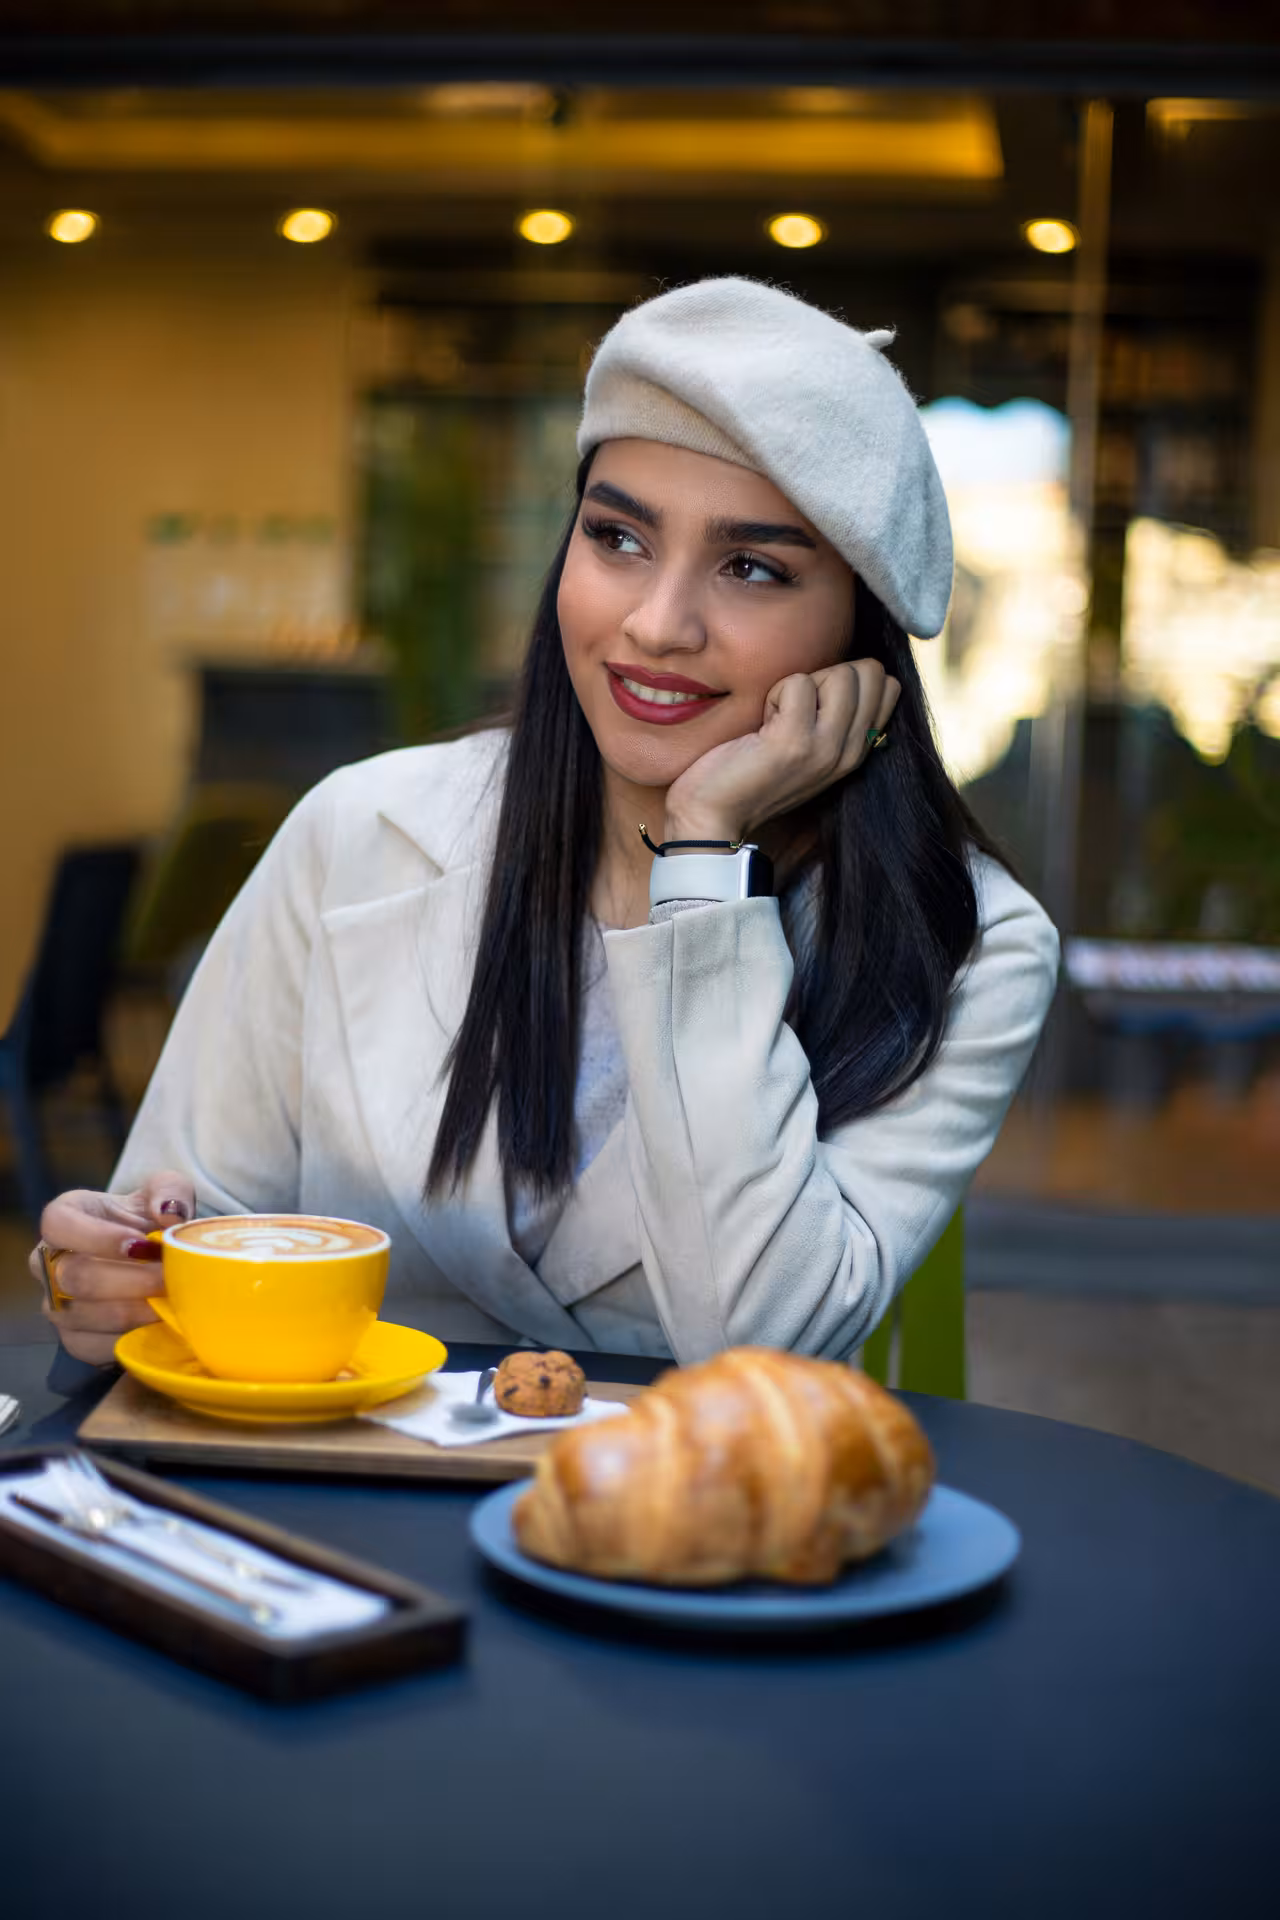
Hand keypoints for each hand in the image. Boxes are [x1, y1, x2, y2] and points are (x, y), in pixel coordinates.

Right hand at [29, 1172, 195, 1366]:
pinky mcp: (73, 1339)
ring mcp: (56, 1305)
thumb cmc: (151, 1220)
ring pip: (86, 1315)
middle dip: (130, 1281)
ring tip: (173, 1303)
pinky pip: (95, 1347)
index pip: (59, 1224)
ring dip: (135, 1312)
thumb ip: (170, 1191)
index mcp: (63, 1217)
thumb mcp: (167, 1192)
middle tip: (170, 1281)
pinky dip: (132, 1339)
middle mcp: (48, 1263)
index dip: (98, 1237)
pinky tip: (161, 1327)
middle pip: (75, 1277)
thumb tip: (168, 1214)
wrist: (154, 1259)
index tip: (142, 1246)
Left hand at [662, 659, 900, 843]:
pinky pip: (797, 683)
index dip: (847, 678)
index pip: (888, 686)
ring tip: (776, 718)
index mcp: (857, 751)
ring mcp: (825, 748)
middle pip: (869, 673)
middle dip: (826, 675)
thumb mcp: (809, 747)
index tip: (814, 705)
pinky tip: (762, 724)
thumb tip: (848, 671)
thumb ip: (835, 717)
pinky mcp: (794, 742)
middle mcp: (850, 752)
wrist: (714, 814)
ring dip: (798, 685)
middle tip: (793, 708)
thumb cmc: (753, 772)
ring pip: (840, 674)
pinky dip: (774, 694)